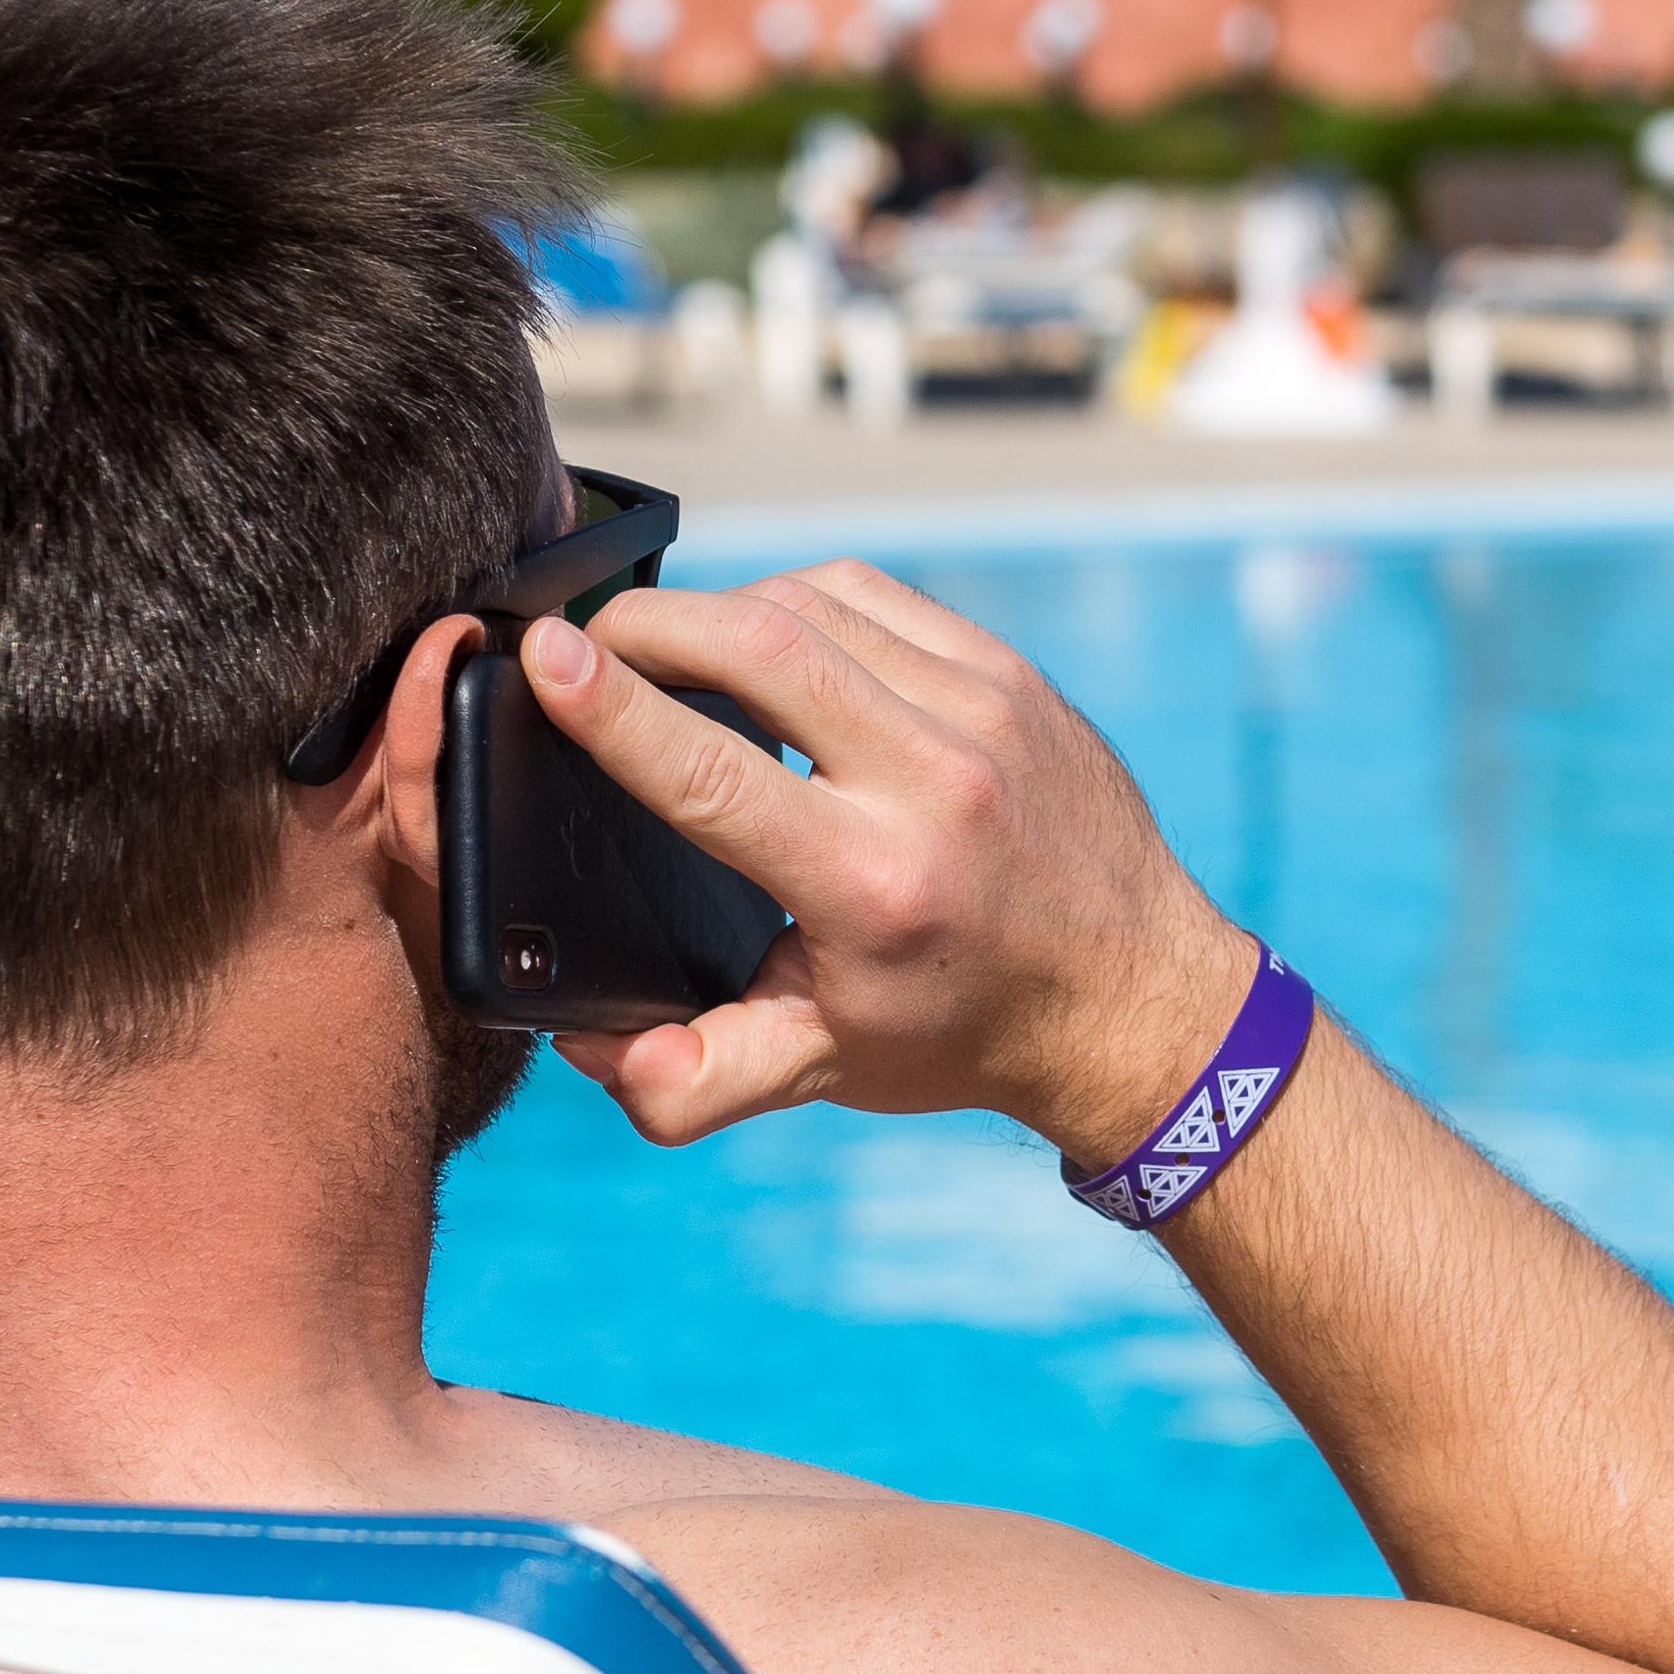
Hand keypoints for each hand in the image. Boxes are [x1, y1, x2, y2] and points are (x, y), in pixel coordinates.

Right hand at [509, 560, 1244, 1165]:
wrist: (1133, 999)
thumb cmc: (964, 1032)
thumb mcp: (824, 1068)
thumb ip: (694, 1075)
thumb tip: (592, 1047)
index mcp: (873, 883)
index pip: (711, 767)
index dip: (610, 704)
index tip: (541, 654)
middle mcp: (933, 782)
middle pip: (756, 644)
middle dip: (645, 624)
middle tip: (583, 641)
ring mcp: (983, 712)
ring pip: (811, 603)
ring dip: (717, 610)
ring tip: (666, 648)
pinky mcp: (1009, 674)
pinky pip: (874, 597)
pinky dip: (798, 604)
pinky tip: (766, 639)